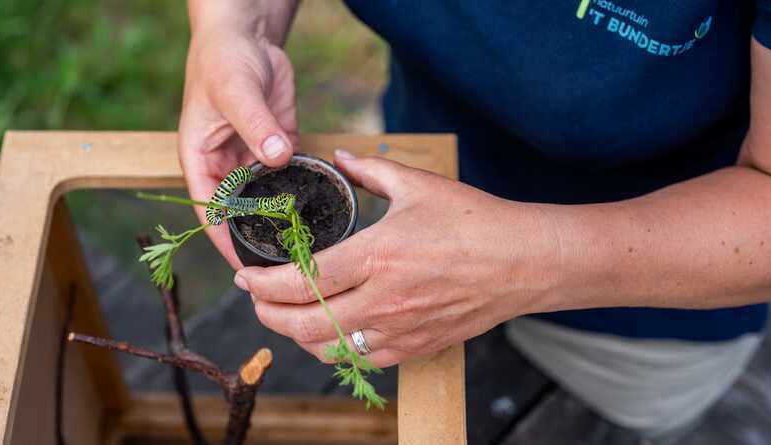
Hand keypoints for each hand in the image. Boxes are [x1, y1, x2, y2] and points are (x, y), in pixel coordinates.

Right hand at [178, 25, 296, 268]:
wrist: (247, 35)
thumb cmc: (224, 59)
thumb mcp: (235, 90)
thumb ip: (255, 124)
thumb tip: (276, 157)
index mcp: (200, 161)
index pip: (210, 213)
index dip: (225, 243)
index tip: (247, 269)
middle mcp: (225, 167)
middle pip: (240, 214)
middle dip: (258, 238)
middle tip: (286, 266)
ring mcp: (252, 161)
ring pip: (266, 201)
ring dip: (282, 220)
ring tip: (306, 247)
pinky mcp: (277, 149)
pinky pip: (289, 178)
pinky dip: (302, 193)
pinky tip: (321, 211)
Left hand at [234, 150, 561, 366]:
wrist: (525, 262)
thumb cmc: (475, 220)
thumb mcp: (419, 185)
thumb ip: (370, 170)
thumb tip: (339, 157)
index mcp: (378, 255)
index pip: (303, 280)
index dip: (263, 285)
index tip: (245, 277)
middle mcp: (384, 299)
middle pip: (304, 324)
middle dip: (267, 316)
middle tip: (256, 300)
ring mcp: (401, 328)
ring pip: (329, 348)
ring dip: (298, 335)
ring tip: (287, 316)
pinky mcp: (417, 346)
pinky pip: (364, 359)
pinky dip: (337, 348)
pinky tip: (331, 331)